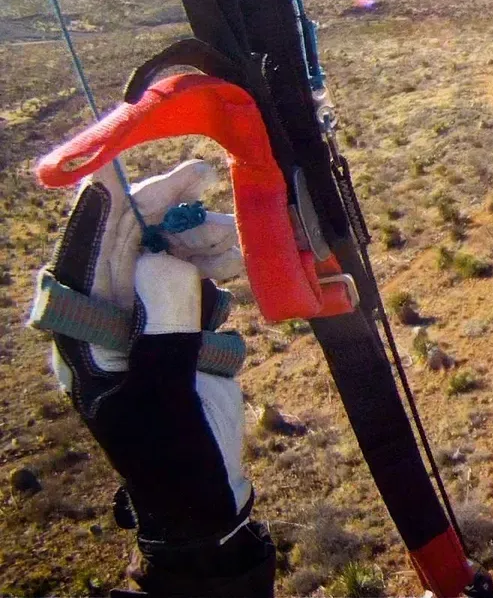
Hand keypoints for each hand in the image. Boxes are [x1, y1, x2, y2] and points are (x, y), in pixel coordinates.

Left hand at [43, 159, 273, 593]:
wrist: (202, 499)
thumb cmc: (174, 455)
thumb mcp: (164, 393)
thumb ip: (161, 324)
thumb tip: (163, 258)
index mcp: (81, 339)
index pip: (80, 259)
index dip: (101, 209)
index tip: (124, 169)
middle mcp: (103, 324)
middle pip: (123, 246)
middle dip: (162, 212)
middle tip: (204, 176)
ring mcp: (139, 327)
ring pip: (161, 259)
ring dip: (199, 241)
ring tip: (238, 240)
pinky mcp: (173, 333)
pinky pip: (188, 283)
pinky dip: (213, 269)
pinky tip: (237, 271)